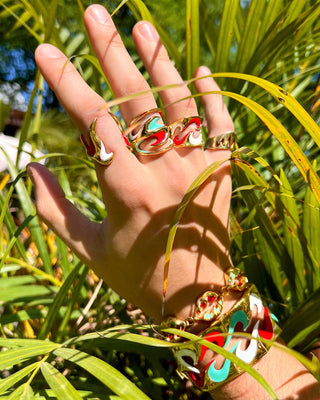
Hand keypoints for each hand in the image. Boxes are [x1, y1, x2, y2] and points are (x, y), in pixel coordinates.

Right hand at [28, 4, 234, 321]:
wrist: (194, 298)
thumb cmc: (136, 276)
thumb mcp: (87, 248)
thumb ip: (53, 208)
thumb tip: (29, 168)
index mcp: (127, 191)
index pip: (94, 123)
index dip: (68, 84)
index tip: (47, 53)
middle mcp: (166, 172)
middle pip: (136, 101)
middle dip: (110, 55)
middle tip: (92, 15)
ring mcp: (199, 168)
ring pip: (179, 104)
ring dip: (159, 63)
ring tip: (140, 28)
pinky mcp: (222, 173)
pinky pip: (222, 126)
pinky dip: (214, 97)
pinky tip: (200, 70)